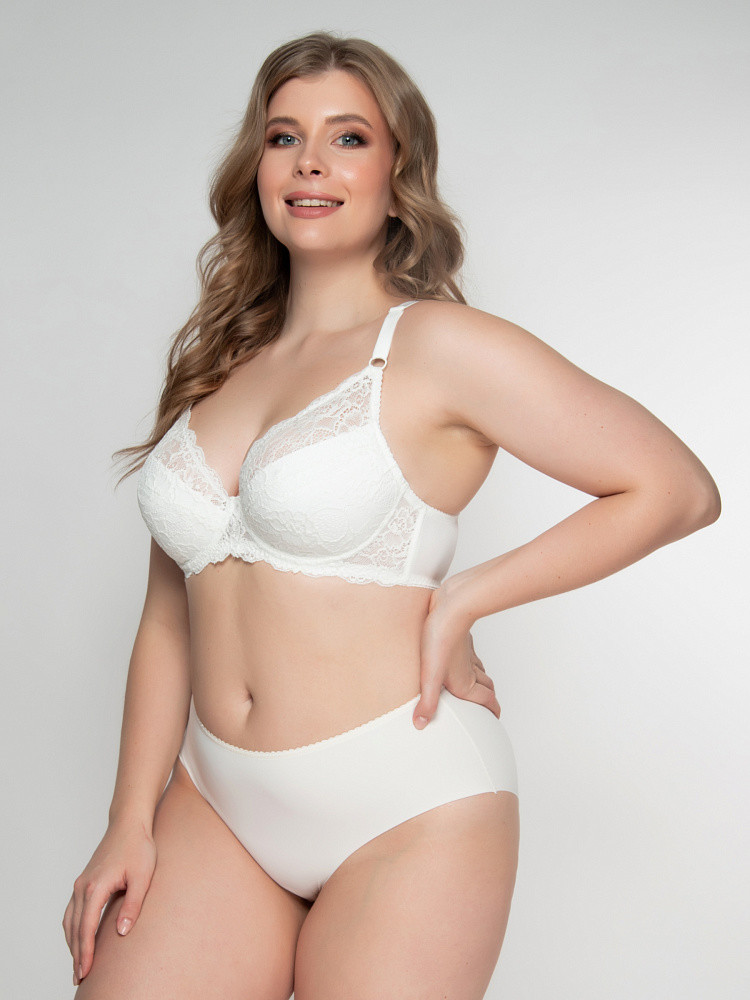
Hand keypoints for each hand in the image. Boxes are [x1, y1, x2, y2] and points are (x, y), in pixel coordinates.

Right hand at [62, 818, 156, 985]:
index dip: (85, 951)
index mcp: (96, 886)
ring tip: (78, 964)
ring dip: (72, 943)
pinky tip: (78, 939)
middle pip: (74, 927)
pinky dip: (72, 929)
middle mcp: (83, 886)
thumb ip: (133, 904)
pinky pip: (71, 911)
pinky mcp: (83, 881)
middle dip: (76, 953)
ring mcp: (81, 883)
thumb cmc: (138, 847)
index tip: (86, 970)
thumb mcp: (143, 876)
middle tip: (80, 976)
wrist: (128, 824)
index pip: (86, 927)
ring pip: (69, 921)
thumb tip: (121, 932)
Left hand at [413, 582, 500, 728]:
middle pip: (487, 686)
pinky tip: (462, 656)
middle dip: (488, 697)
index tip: (495, 718)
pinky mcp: (461, 637)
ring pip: (480, 668)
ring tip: (475, 685)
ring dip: (481, 678)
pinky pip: (470, 652)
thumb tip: (420, 724)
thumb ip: (427, 701)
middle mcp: (470, 668)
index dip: (493, 710)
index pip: (487, 700)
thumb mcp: (430, 675)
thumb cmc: (440, 638)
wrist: (450, 607)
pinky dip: (471, 659)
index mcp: (465, 681)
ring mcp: (467, 652)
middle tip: (486, 705)